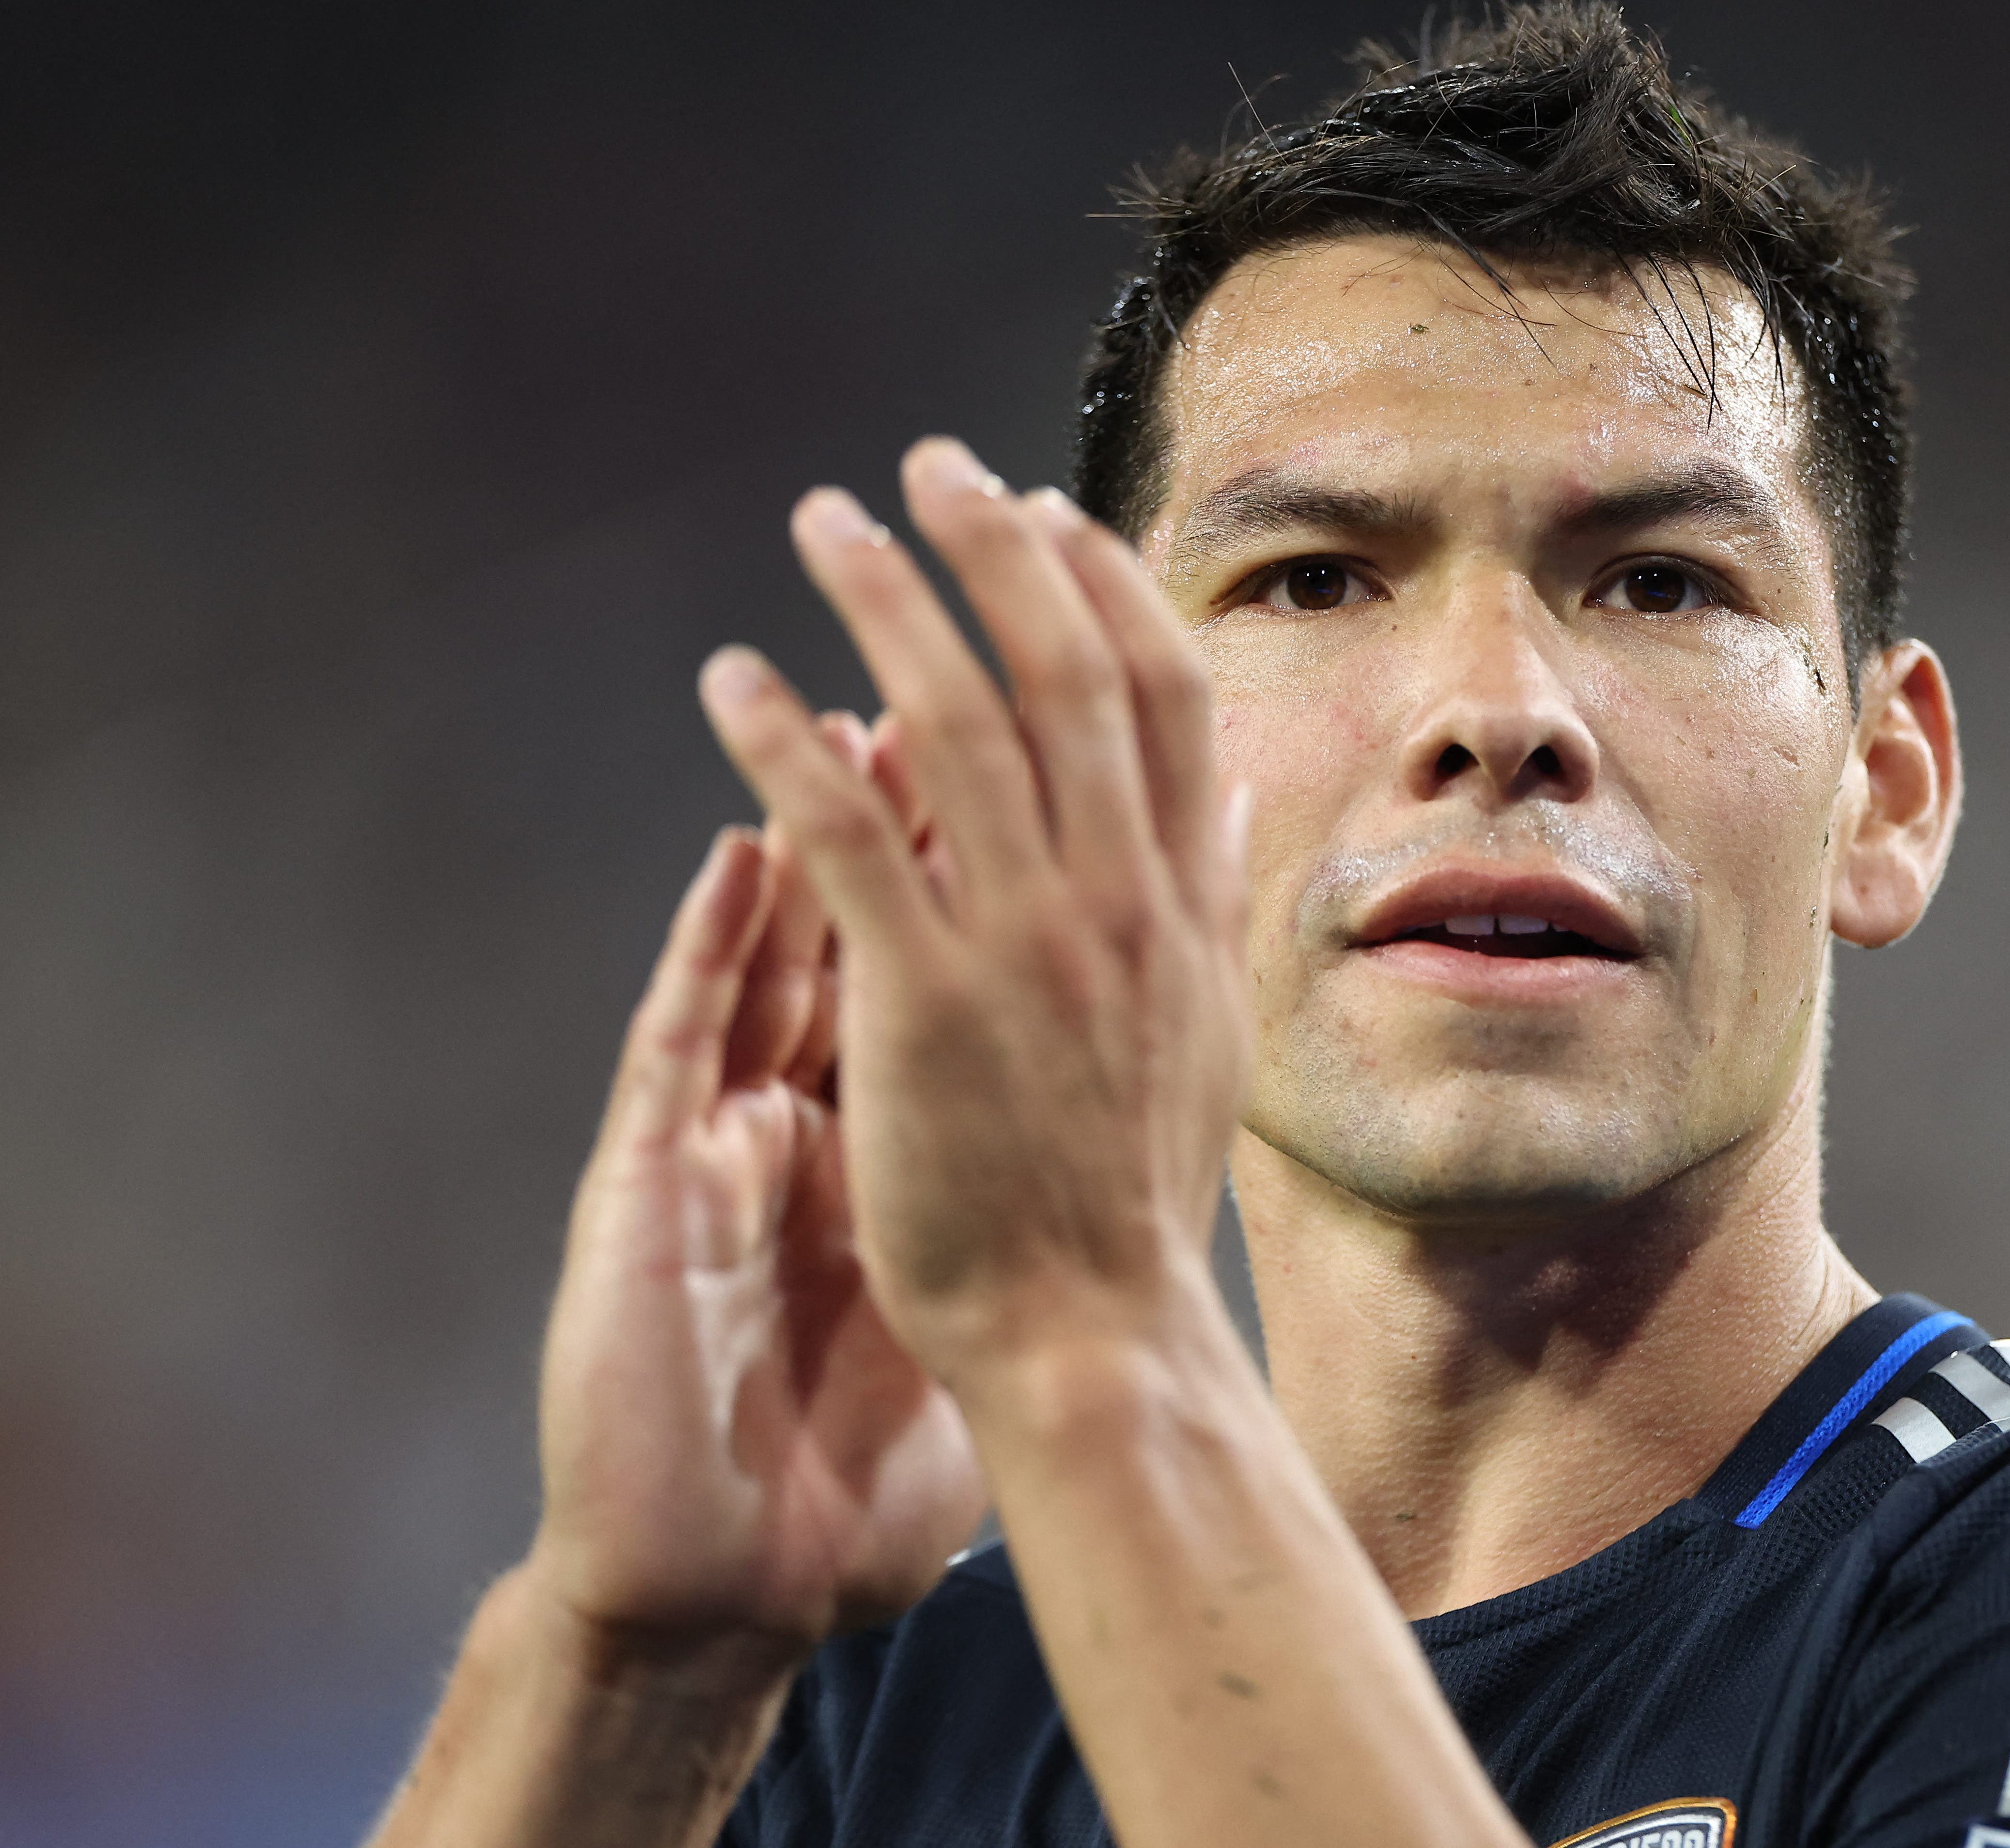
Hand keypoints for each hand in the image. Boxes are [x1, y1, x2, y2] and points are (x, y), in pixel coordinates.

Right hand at [528, 756, 986, 1674]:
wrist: (733, 1577)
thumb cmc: (846, 1455)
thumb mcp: (944, 1311)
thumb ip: (992, 1221)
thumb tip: (1100, 1167)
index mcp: (869, 1147)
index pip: (935, 989)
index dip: (984, 887)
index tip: (1050, 784)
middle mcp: (793, 1124)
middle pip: (858, 942)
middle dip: (904, 813)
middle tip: (955, 695)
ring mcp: (716, 1147)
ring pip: (765, 961)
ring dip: (801, 831)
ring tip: (838, 709)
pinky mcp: (646, 1190)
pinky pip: (682, 1041)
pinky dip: (712, 943)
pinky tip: (741, 859)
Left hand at [696, 439, 1250, 1385]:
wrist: (1092, 1331)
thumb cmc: (1133, 1192)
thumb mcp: (1209, 1023)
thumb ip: (1213, 888)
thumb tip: (1240, 772)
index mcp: (1181, 902)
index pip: (1161, 695)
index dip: (1104, 585)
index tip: (1049, 513)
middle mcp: (1116, 898)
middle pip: (1062, 669)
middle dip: (995, 547)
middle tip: (929, 464)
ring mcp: (1023, 944)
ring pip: (954, 719)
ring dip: (882, 600)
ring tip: (823, 523)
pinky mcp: (920, 1001)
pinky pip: (842, 832)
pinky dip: (783, 740)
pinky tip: (732, 678)